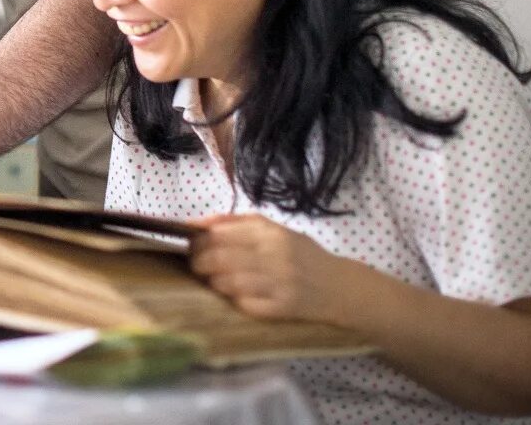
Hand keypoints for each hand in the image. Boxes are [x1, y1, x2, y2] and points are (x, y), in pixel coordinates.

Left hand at [188, 214, 350, 322]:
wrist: (340, 287)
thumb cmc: (300, 254)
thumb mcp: (273, 229)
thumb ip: (234, 222)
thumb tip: (195, 223)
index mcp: (269, 231)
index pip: (218, 234)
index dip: (197, 242)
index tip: (191, 247)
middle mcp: (274, 255)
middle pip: (218, 258)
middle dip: (199, 263)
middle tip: (198, 266)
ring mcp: (278, 283)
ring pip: (226, 283)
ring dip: (214, 282)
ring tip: (216, 280)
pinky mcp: (282, 308)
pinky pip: (243, 305)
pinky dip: (234, 300)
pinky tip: (236, 296)